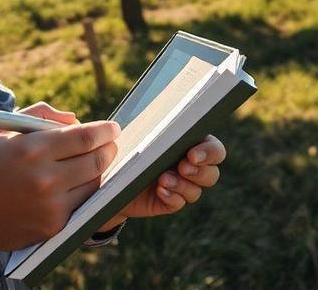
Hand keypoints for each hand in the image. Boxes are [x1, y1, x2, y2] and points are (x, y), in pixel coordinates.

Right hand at [0, 102, 118, 252]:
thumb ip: (40, 115)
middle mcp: (44, 178)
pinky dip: (84, 190)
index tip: (113, 128)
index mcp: (31, 149)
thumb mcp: (3, 130)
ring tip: (95, 160)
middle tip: (111, 142)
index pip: (84, 137)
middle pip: (95, 160)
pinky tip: (79, 181)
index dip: (104, 131)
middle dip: (109, 148)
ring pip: (93, 183)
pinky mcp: (54, 225)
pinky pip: (81, 203)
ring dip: (98, 170)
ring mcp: (51, 205)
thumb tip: (75, 119)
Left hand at [97, 135, 225, 230]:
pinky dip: (173, 196)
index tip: (192, 151)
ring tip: (164, 179)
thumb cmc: (121, 147)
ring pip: (198, 188)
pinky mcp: (168, 201)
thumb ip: (143, 123)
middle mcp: (188, 164)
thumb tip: (147, 116)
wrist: (104, 176)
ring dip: (185, 184)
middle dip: (202, 169)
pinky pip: (180, 202)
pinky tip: (160, 190)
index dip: (210, 150)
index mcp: (185, 142)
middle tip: (184, 164)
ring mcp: (180, 184)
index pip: (212, 146)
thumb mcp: (132, 134)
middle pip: (212, 170)